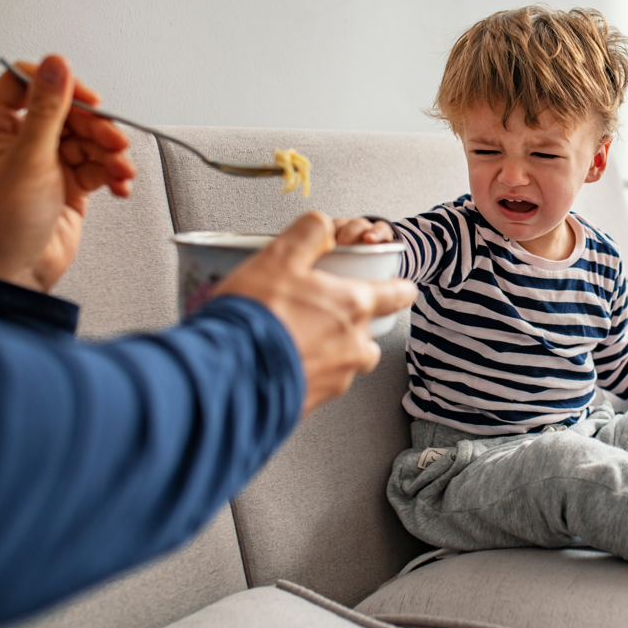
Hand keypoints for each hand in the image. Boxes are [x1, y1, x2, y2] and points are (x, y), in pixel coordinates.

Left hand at [0, 56, 134, 291]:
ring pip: (86, 141)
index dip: (60, 86)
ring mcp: (43, 166)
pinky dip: (112, 174)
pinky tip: (118, 184)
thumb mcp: (26, 161)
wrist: (10, 279)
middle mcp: (16, 144)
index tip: (88, 100)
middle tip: (112, 142)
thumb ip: (47, 111)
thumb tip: (57, 66)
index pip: (24, 85)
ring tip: (120, 169)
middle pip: (66, 114)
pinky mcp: (66, 189)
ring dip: (109, 152)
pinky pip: (96, 169)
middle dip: (95, 126)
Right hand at [214, 211, 416, 415]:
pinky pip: (318, 384)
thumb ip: (308, 234)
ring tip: (297, 339)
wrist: (228, 374)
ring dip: (330, 351)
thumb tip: (323, 225)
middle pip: (369, 334)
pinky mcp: (313, 402)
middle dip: (354, 325)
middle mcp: (353, 345)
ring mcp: (336, 378)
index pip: (397, 295)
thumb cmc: (256, 316)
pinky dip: (306, 373)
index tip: (400, 288)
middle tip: (324, 314)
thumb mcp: (280, 256)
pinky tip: (280, 362)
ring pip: (346, 362)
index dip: (400, 289)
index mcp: (353, 306)